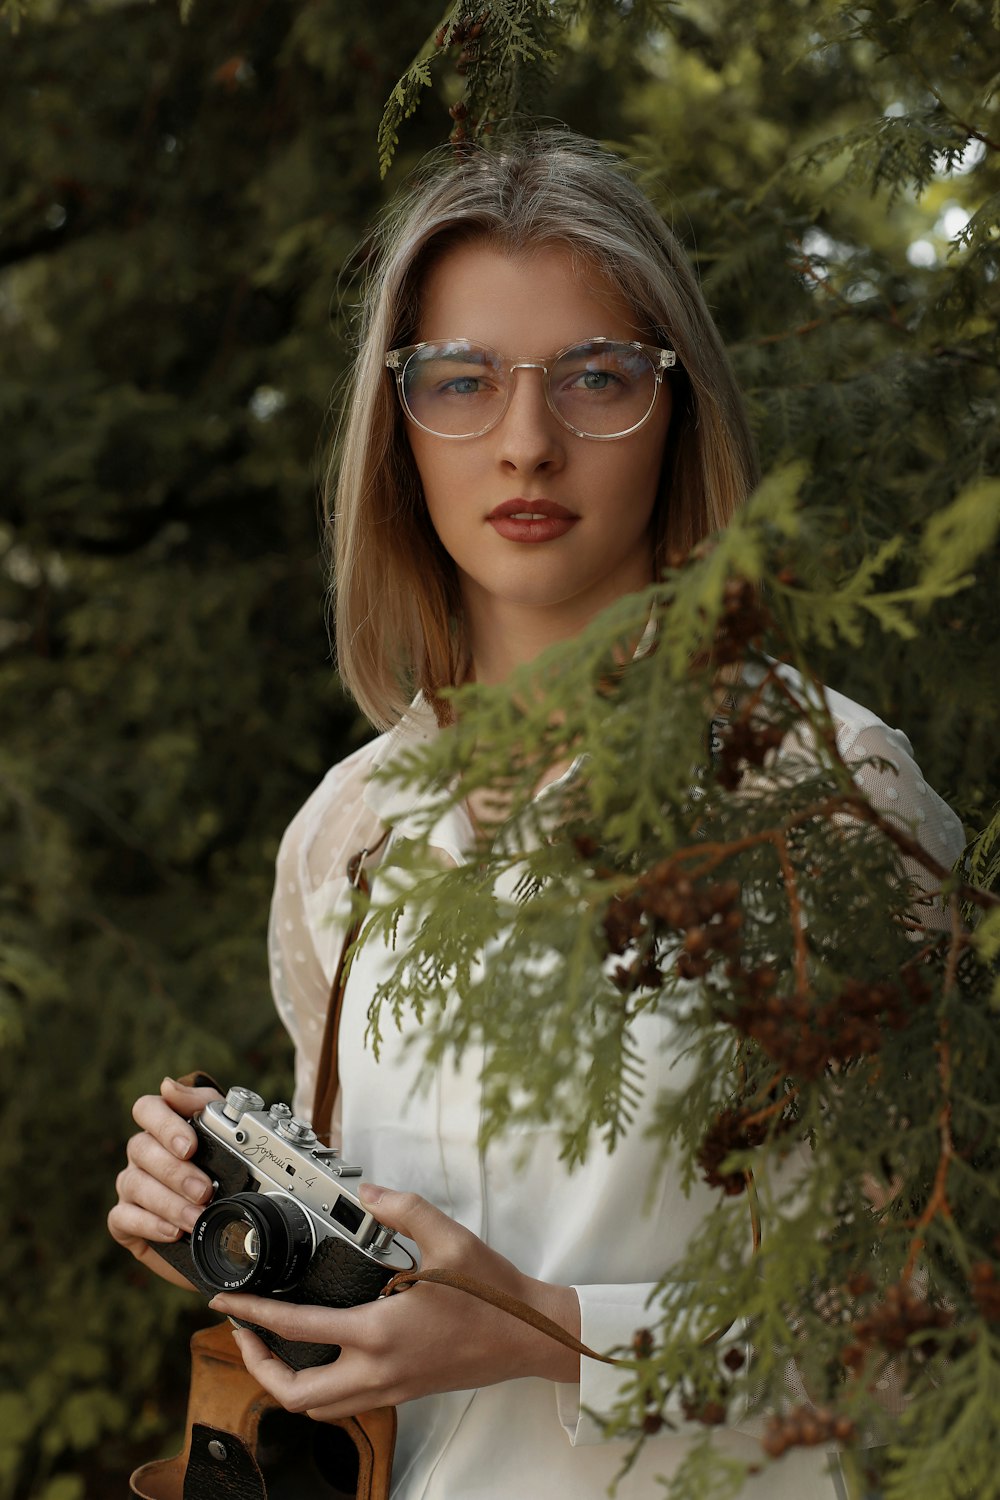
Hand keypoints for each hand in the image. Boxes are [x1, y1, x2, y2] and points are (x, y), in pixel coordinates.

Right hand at [108, 1075, 222, 1289]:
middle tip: (204, 1190)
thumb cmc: (221, 1171)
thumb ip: (203, 1105)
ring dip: (168, 1202)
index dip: (165, 1124)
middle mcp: (142, 1152)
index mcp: (162, 1127)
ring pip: (134, 1184)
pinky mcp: (124, 1220)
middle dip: (175, 1171)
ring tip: (195, 1216)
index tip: (190, 1146)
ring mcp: (130, 1185)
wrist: (220, 1222)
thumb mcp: (224, 1133)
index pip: (147, 1109)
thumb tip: (168, 1086)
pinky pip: (123, 1218)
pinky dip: (149, 1225)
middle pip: (141, 1149)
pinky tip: (173, 1232)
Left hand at [208, 1184, 581, 1420]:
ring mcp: (391, 1388)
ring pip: (318, 1409)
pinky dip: (318, 1388)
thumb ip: (402, 1209)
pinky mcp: (403, 1391)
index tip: (227, 1304)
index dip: (253, 1316)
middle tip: (242, 1332)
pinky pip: (344, 1404)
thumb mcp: (449, 1239)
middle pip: (296, 1394)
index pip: (297, 1328)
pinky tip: (319, 1353)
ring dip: (284, 1383)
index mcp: (380, 1333)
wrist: (529, 1335)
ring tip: (271, 1346)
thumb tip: (366, 1194)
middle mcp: (379, 1370)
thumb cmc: (493, 1292)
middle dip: (257, 1366)